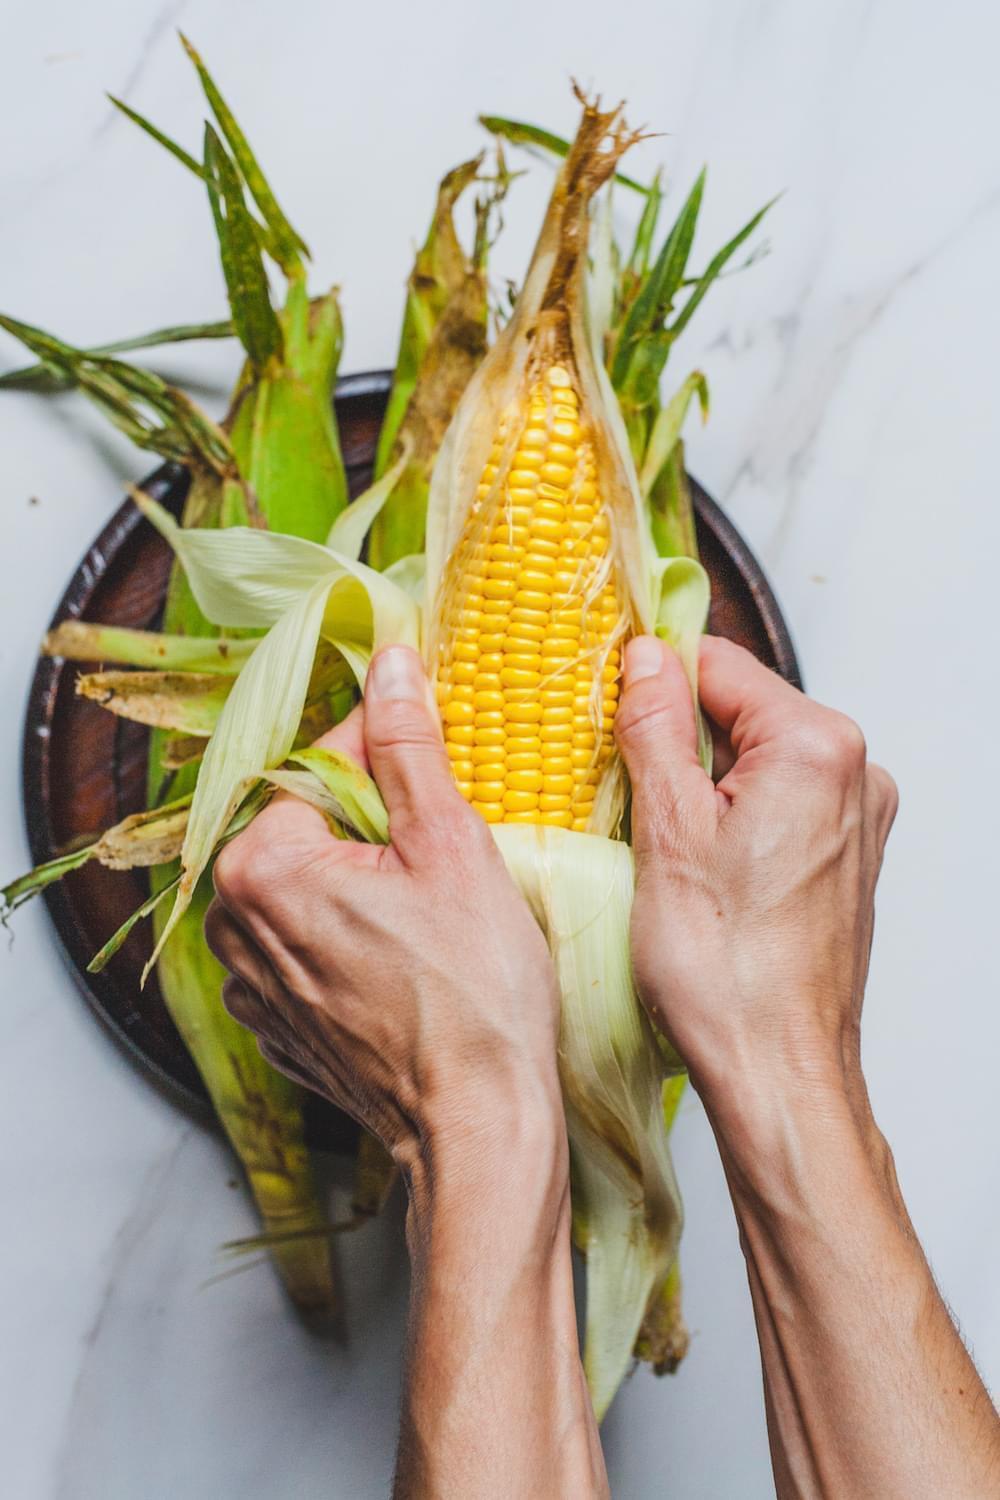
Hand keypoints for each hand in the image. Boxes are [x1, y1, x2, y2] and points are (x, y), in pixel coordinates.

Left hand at [205, 644, 563, 1182]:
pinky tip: (406, 950)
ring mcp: (249, 983)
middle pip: (302, 825)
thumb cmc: (473, 991)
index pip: (314, 763)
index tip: (433, 748)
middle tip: (439, 835)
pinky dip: (346, 933)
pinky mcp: (276, 1026)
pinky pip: (302, 947)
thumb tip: (389, 663)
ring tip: (429, 897)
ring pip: (302, 886)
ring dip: (357, 874)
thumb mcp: (450, 845)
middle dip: (368, 816)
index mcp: (259, 866)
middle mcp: (230, 924)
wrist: (476, 1124)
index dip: (382, 748)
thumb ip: (407, 745)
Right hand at [614, 634, 897, 1131]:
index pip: (719, 664)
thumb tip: (645, 657)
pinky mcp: (845, 857)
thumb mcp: (665, 830)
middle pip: (740, 712)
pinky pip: (778, 805)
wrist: (777, 1070)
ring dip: (701, 785)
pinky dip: (732, 820)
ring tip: (662, 846)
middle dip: (678, 741)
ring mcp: (857, 818)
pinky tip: (698, 870)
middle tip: (627, 797)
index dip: (654, 681)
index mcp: (816, 747)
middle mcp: (855, 772)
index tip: (608, 709)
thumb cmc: (727, 970)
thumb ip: (655, 727)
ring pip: (755, 762)